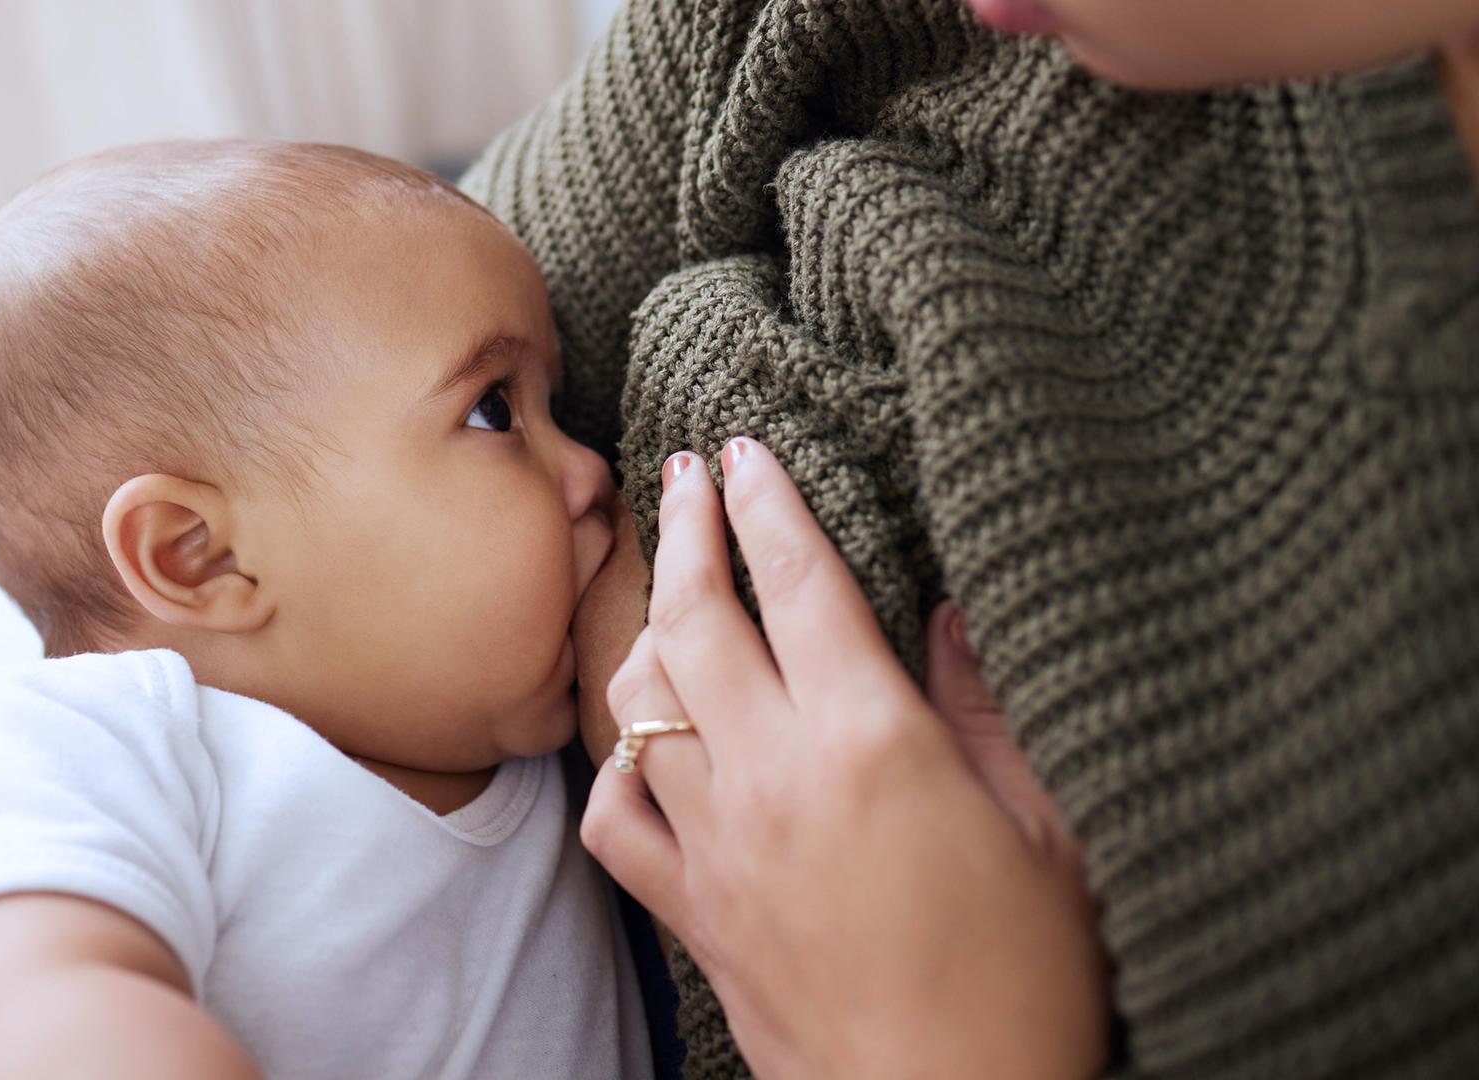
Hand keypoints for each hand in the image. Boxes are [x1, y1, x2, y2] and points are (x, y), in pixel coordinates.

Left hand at [581, 438, 1106, 1079]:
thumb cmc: (1025, 977)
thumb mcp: (1048, 828)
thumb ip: (989, 707)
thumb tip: (949, 611)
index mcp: (870, 739)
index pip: (796, 581)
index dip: (767, 502)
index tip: (745, 451)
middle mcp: (774, 775)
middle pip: (696, 617)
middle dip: (684, 529)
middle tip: (684, 474)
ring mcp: (717, 843)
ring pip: (641, 701)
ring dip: (644, 625)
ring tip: (664, 583)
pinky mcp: (691, 910)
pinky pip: (616, 816)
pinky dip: (617, 764)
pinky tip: (642, 741)